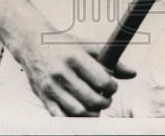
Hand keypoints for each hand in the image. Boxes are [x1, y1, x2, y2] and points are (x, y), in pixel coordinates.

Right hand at [13, 29, 135, 116]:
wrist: (32, 44)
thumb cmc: (64, 45)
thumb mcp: (88, 46)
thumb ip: (111, 60)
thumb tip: (133, 74)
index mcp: (75, 56)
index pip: (101, 80)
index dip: (112, 87)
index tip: (111, 86)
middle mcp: (61, 72)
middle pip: (91, 99)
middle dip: (104, 102)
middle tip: (105, 99)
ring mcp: (51, 87)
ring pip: (78, 112)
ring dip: (92, 113)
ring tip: (95, 106)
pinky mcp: (43, 98)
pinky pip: (61, 118)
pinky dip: (74, 120)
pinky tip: (81, 112)